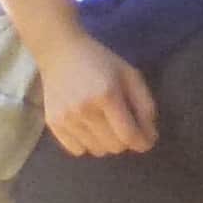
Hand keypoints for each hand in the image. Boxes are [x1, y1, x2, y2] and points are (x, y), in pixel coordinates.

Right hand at [38, 31, 156, 156]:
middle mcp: (85, 110)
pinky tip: (89, 128)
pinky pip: (77, 150)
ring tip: (107, 124)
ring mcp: (67, 119)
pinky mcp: (53, 124)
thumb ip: (144, 103)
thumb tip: (149, 134)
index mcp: (107, 95)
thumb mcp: (129, 74)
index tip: (148, 140)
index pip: (129, 134)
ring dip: (107, 143)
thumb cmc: (100, 61)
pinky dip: (88, 144)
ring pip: (97, 151)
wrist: (60, 52)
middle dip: (126, 140)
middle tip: (127, 127)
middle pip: (114, 146)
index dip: (143, 142)